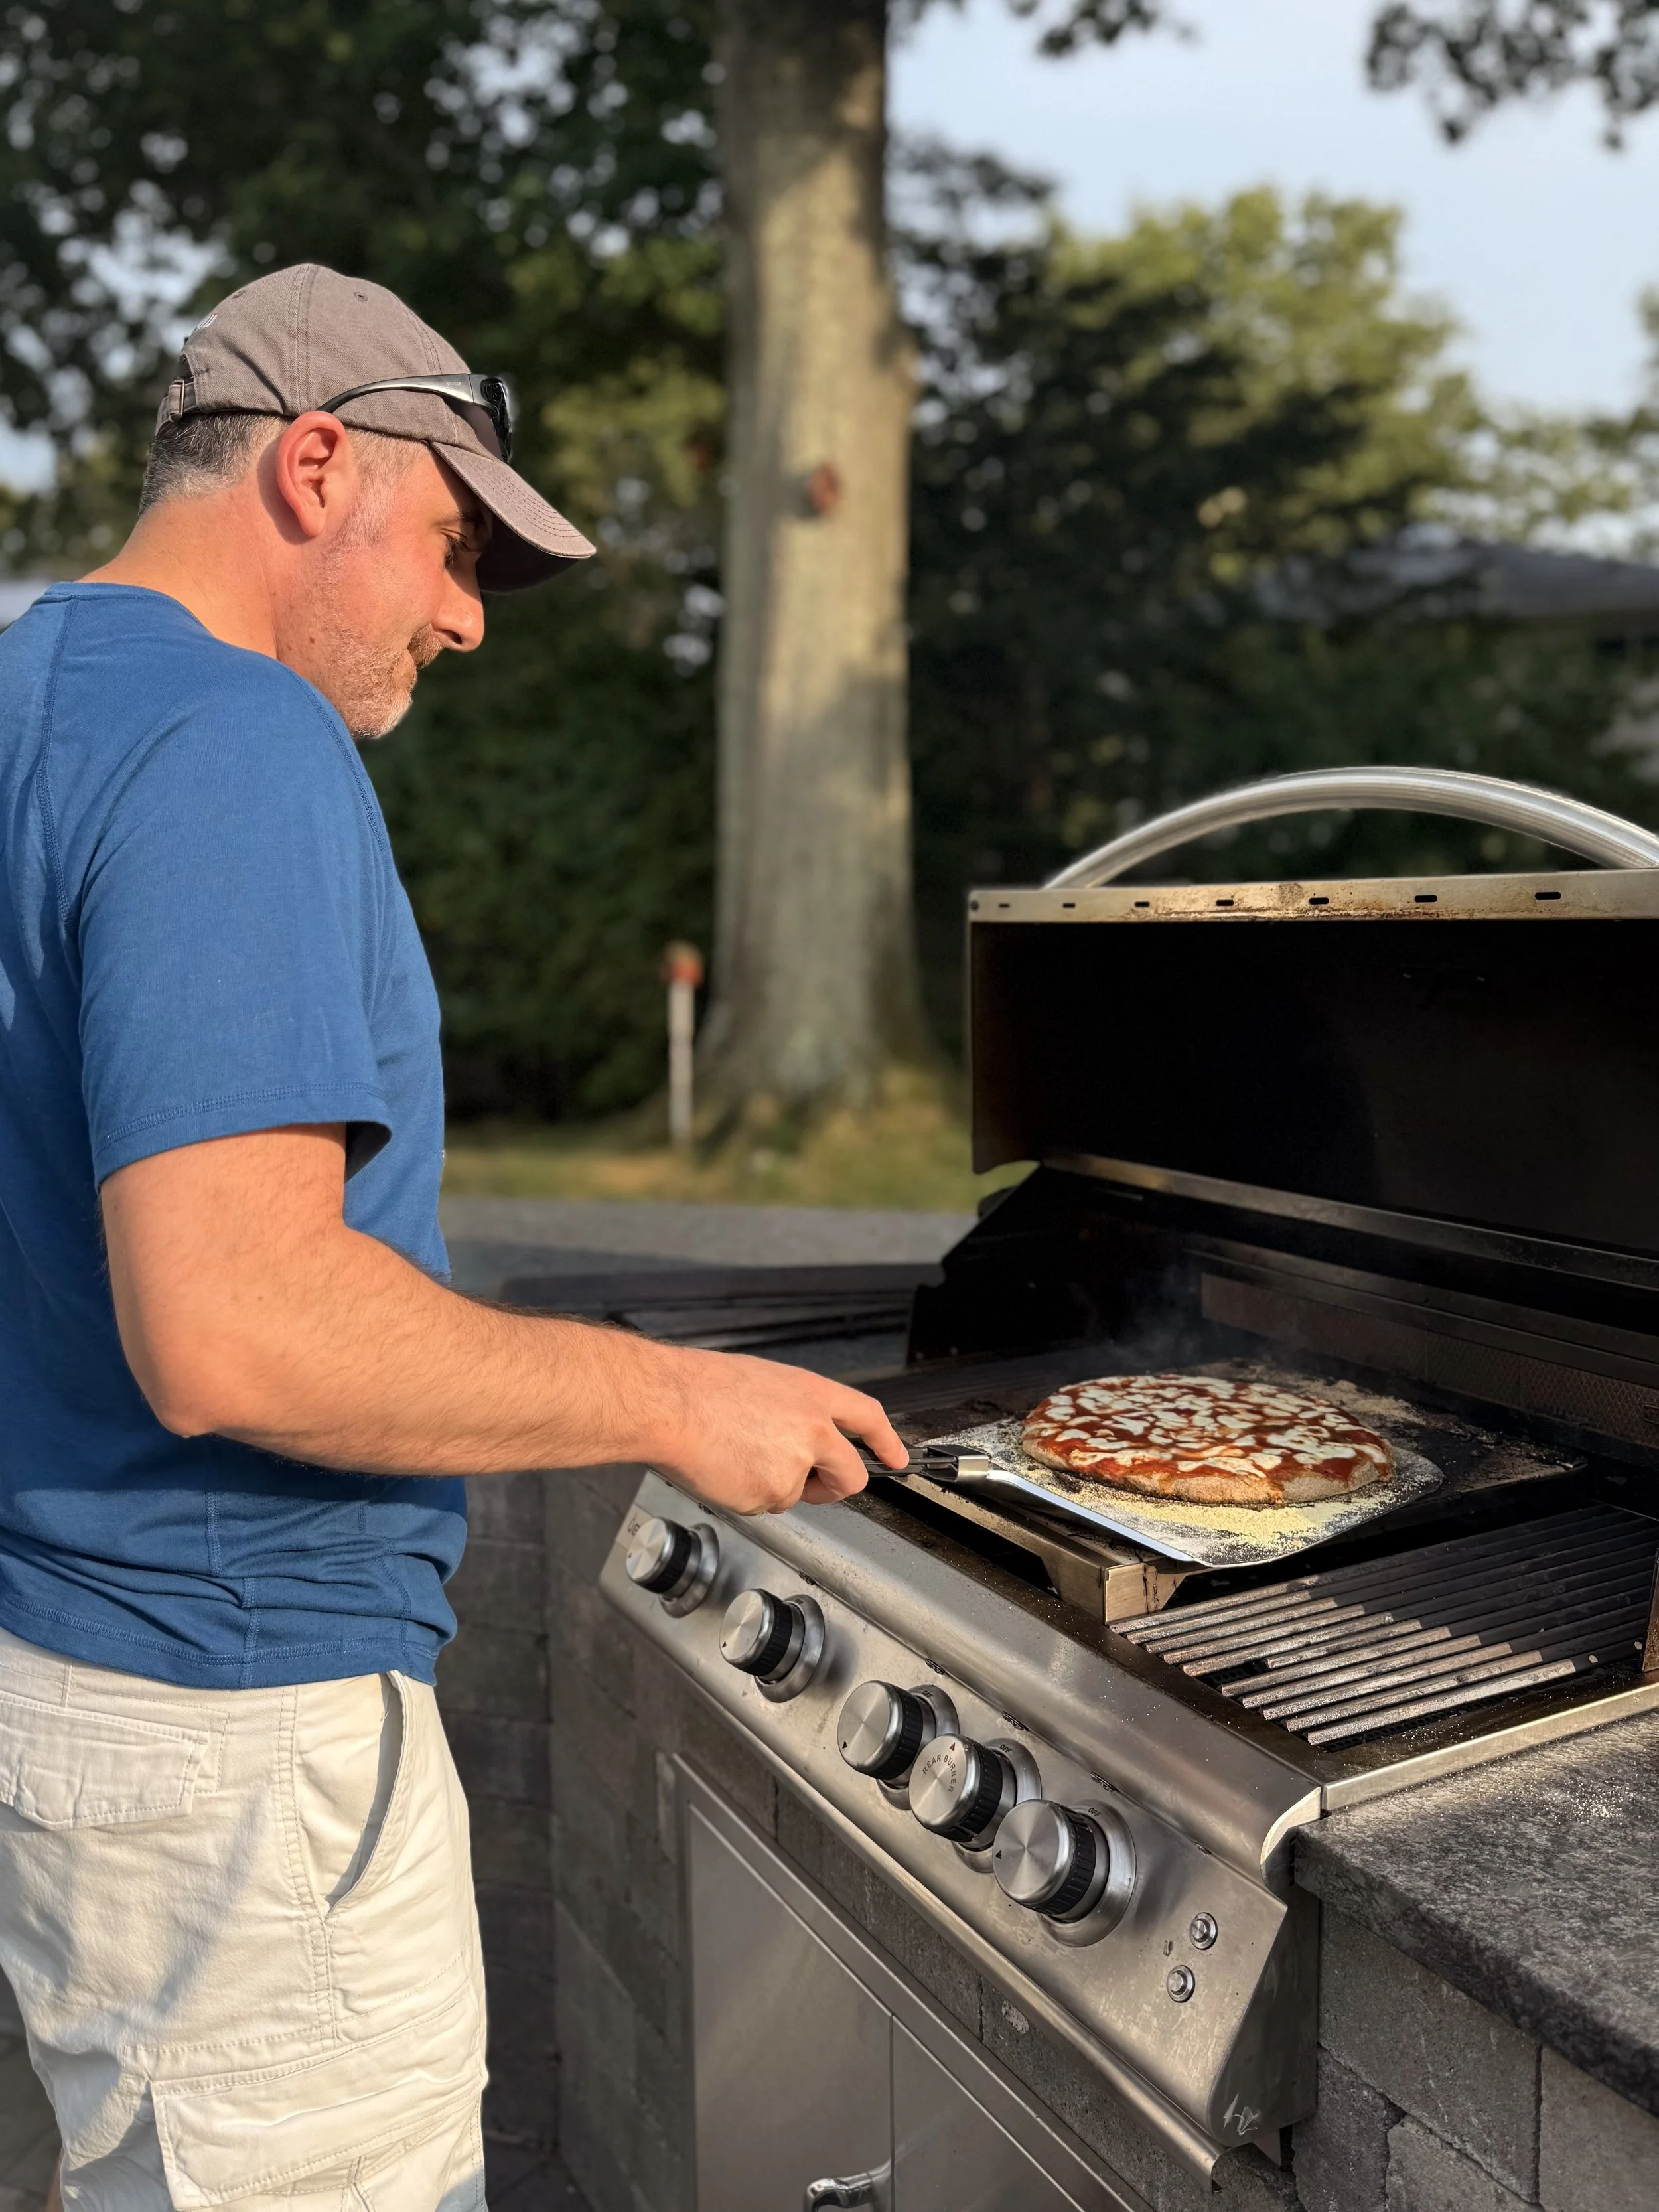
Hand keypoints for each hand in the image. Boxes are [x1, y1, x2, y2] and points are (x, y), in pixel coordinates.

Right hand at [647, 1345, 908, 1514]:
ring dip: (771, 1486)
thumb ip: (793, 1411)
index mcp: (813, 1395)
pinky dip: (745, 1495)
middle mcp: (814, 1430)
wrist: (668, 1404)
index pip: (868, 1417)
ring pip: (795, 1494)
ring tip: (735, 1456)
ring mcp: (795, 1465)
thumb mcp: (763, 1383)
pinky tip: (724, 1470)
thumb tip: (797, 1434)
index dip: (887, 1440)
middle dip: (835, 1487)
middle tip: (814, 1486)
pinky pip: (764, 1505)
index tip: (896, 1456)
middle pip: (851, 1474)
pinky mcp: (770, 1494)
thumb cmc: (701, 1388)